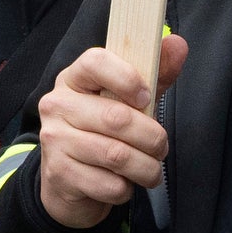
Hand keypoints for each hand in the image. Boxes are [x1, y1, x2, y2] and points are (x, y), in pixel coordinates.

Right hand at [34, 35, 185, 227]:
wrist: (68, 183)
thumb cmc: (103, 133)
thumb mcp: (128, 100)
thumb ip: (153, 74)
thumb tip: (177, 44)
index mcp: (73, 79)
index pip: (95, 62)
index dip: (127, 77)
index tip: (146, 97)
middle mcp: (57, 105)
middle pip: (116, 117)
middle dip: (152, 138)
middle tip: (160, 147)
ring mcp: (54, 140)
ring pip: (116, 155)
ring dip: (146, 168)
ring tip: (150, 170)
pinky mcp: (59, 174)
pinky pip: (108, 184)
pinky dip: (126, 188)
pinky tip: (122, 183)